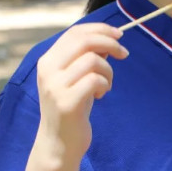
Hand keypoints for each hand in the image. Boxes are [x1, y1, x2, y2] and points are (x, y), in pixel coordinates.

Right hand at [35, 23, 128, 163]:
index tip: (119, 34)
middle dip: (110, 43)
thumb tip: (110, 38)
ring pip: (93, 60)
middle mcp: (47, 70)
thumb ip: (88, 57)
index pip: (74, 33)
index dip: (100, 29)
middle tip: (124, 54)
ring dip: (109, 71)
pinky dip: (106, 84)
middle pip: (84, 41)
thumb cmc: (74, 105)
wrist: (60, 141)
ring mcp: (55, 86)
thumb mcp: (78, 77)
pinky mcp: (67, 102)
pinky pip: (96, 80)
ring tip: (106, 84)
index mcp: (48, 61)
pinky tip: (101, 95)